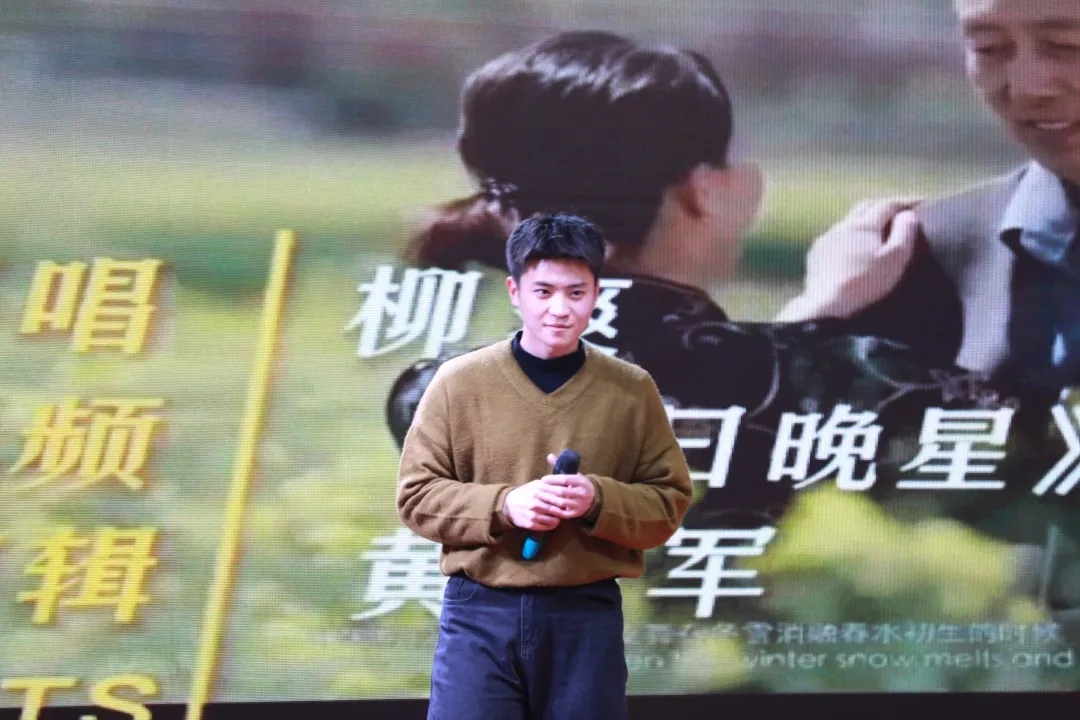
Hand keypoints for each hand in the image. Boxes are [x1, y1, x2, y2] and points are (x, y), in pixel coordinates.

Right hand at [503, 480, 562, 531]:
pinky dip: (551, 525)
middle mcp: (536, 503)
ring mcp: (533, 514)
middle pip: (556, 509)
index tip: (570, 501)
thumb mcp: (535, 485)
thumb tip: (565, 485)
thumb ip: (549, 485)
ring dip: (558, 519)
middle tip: (567, 511)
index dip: (566, 499)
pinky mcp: (530, 524)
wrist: (508, 504)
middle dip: (563, 511)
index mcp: (538, 491)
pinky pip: (546, 527)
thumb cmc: (525, 493)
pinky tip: (553, 522)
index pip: (558, 496)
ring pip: (552, 519)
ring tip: (560, 517)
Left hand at [533, 452, 595, 519]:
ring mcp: (579, 504)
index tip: (543, 479)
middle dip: (548, 489)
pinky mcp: (576, 513)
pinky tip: (546, 505)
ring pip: (561, 502)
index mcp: (581, 481)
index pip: (565, 479)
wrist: (592, 498)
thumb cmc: (577, 484)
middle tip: (538, 488)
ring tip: (540, 496)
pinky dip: (553, 509)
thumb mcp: (572, 474)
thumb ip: (560, 465)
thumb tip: (549, 455)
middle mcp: (582, 493)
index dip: (552, 479)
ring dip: (549, 499)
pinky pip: (563, 513)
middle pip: (562, 491)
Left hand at [775, 199, 919, 320]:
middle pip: (865, 207)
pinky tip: (850, 248)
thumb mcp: (894, 258)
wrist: (826, 306)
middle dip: (883, 206)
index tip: (920, 203)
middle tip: (898, 212)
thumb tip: (907, 214)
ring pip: (847, 222)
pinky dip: (847, 237)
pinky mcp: (815, 254)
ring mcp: (826, 239)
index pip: (887, 205)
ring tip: (875, 230)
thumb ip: (904, 233)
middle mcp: (842, 226)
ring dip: (863, 221)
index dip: (905, 202)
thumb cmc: (865, 283)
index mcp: (864, 225)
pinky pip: (834, 237)